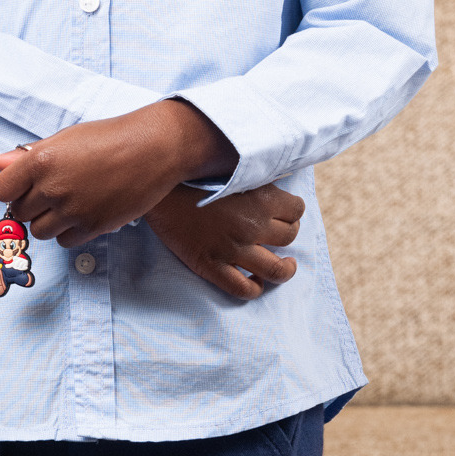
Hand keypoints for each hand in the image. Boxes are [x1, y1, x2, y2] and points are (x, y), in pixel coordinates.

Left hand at [0, 100, 235, 249]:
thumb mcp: (66, 138)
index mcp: (41, 160)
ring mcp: (73, 210)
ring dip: (49, 221)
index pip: (3, 191)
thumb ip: (29, 156)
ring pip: (40, 232)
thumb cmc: (109, 137)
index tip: (24, 187)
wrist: (154, 148)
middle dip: (32, 205)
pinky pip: (64, 241)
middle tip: (52, 193)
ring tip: (69, 203)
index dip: (12, 190)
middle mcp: (53, 188)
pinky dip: (69, 232)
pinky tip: (83, 214)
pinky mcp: (93, 227)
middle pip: (20, 213)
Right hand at [148, 182, 303, 299]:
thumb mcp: (232, 166)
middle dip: (287, 235)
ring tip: (284, 265)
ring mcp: (232, 249)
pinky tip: (255, 281)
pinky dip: (255, 289)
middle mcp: (252, 225)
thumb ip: (258, 177)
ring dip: (285, 269)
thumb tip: (277, 182)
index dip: (293, 213)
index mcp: (262, 198)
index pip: (297, 210)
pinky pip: (243, 288)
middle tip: (278, 235)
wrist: (158, 185)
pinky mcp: (210, 265)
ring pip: (276, 270)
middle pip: (289, 238)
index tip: (286, 214)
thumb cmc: (195, 171)